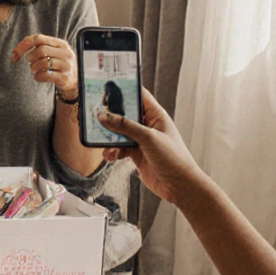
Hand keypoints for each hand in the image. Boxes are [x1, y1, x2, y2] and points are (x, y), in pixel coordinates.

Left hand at [12, 34, 76, 99]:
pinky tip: (38, 76)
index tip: (16, 52)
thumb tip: (16, 51)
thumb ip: (37, 46)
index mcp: (61, 44)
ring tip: (34, 69)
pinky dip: (37, 77)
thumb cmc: (58, 63)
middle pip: (41, 50)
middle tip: (30, 62)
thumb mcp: (53, 51)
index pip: (39, 38)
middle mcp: (66, 53)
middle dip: (30, 57)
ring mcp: (66, 66)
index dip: (24, 44)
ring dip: (33, 67)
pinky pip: (45, 75)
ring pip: (43, 63)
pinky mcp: (64, 78)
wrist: (74, 80)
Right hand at [99, 89, 202, 205]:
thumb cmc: (174, 158)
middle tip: (96, 116)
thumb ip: (125, 126)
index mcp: (156, 115)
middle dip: (110, 116)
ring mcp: (141, 140)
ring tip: (104, 144)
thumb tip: (104, 116)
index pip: (139, 95)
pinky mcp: (136, 153)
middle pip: (124, 114)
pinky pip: (118, 147)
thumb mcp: (148, 138)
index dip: (124, 89)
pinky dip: (112, 151)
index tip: (106, 88)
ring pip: (118, 132)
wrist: (180, 186)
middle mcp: (148, 125)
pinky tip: (111, 156)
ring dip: (109, 138)